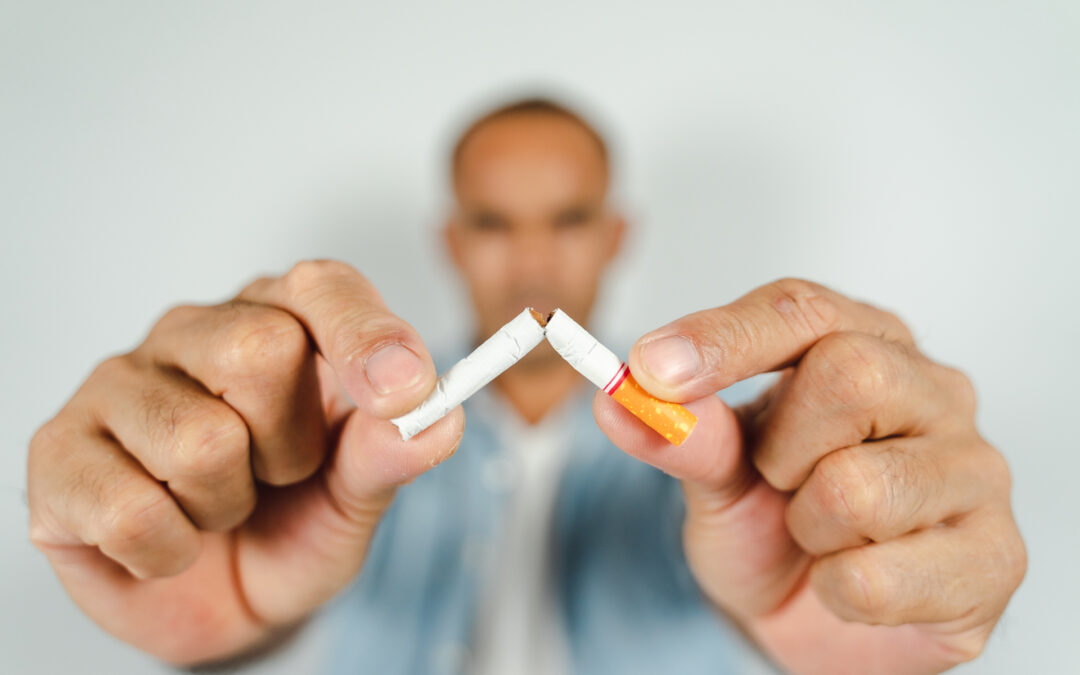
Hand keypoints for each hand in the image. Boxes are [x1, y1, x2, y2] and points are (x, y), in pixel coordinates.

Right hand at [26, 260, 463, 666]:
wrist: (222, 598)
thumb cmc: (293, 524)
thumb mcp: (357, 497)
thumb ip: (389, 453)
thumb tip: (435, 419)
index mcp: (280, 319)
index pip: (322, 287)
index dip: (366, 334)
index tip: (405, 389)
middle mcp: (194, 333)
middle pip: (259, 349)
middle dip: (290, 446)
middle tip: (279, 474)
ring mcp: (119, 383)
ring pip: (198, 441)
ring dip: (228, 506)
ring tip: (221, 507)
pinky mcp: (60, 450)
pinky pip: (131, 511)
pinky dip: (171, 551)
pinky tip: (169, 539)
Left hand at [593, 278, 1025, 674]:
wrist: (812, 618)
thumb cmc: (771, 526)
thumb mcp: (714, 478)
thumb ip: (683, 437)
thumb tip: (619, 400)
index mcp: (865, 343)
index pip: (800, 308)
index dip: (723, 337)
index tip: (650, 367)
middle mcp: (934, 390)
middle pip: (850, 373)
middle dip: (781, 448)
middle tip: (778, 482)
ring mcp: (975, 470)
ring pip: (860, 486)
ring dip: (807, 528)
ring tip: (819, 536)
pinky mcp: (995, 557)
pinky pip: (880, 577)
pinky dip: (837, 593)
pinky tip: (850, 587)